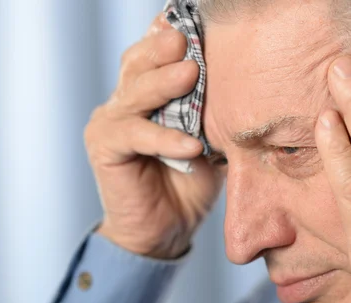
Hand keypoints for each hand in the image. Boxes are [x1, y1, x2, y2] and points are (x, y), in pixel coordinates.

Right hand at [85, 15, 222, 258]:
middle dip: (163, 50)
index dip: (171, 37)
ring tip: (190, 74)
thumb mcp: (208, 139)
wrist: (165, 230)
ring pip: (133, 92)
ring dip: (162, 84)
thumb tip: (246, 82)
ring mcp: (110, 122)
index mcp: (149, 93)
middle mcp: (125, 101)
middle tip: (187, 40)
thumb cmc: (190, 182)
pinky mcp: (104, 148)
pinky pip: (134, 136)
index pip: (156, 54)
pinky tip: (190, 146)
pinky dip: (163, 139)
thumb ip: (212, 111)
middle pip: (139, 63)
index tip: (197, 25)